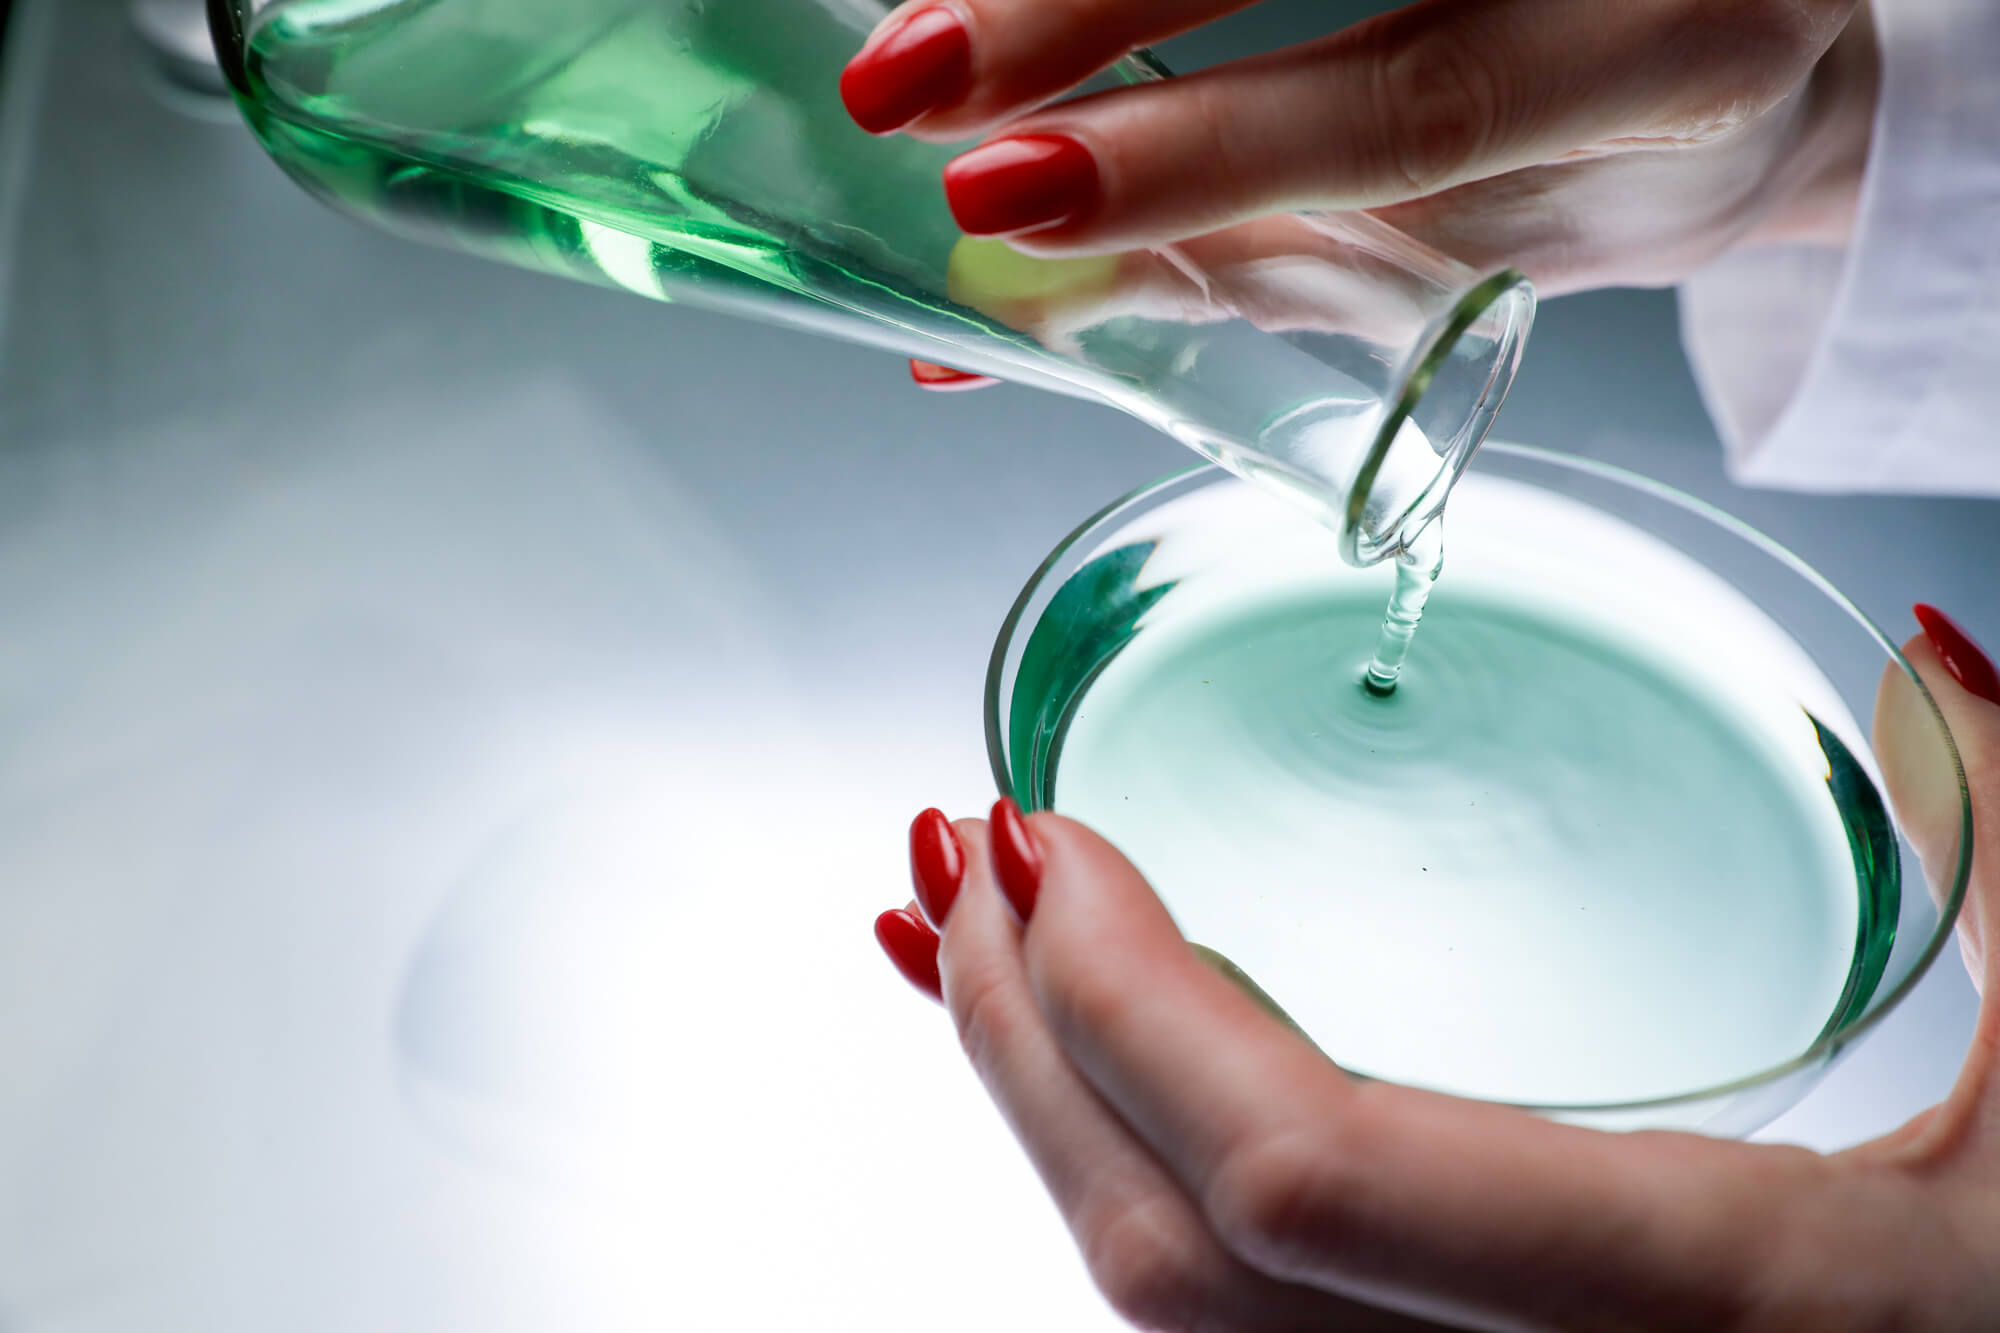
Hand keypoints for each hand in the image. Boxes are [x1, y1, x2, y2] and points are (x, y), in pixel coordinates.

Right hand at [843, 0, 1879, 292]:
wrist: (1739, 11)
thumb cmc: (1613, 156)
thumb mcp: (1459, 248)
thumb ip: (1255, 264)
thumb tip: (1019, 320)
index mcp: (1659, 52)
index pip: (1413, 101)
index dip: (1198, 152)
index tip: (1007, 198)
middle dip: (1071, 8)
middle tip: (903, 83)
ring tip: (921, 41)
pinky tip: (992, 5)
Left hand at [873, 605, 1999, 1330]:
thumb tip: (1931, 658)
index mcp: (1706, 1302)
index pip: (1305, 1175)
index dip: (1126, 1003)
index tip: (1040, 834)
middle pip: (1167, 1261)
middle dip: (1019, 1047)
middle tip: (957, 867)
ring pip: (1171, 1320)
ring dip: (1041, 1118)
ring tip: (978, 956)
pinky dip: (1118, 1185)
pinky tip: (1089, 1091)